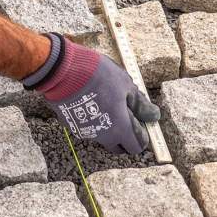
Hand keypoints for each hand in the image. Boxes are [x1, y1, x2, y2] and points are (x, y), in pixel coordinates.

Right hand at [26, 34, 160, 155]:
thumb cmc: (98, 75)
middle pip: (119, 146)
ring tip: (106, 102)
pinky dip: (93, 119)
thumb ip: (140, 104)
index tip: (141, 121)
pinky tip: (91, 101)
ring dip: (108, 126)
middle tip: (125, 114)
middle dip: (125, 135)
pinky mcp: (72, 125)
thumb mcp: (125, 84)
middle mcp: (103, 136)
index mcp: (120, 128)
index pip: (137, 146)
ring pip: (103, 136)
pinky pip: (88, 127)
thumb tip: (153, 116)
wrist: (63, 70)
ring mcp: (86, 131)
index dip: (142, 135)